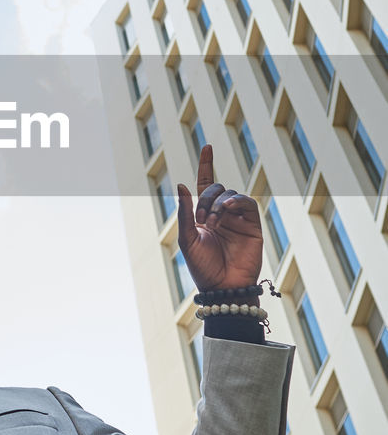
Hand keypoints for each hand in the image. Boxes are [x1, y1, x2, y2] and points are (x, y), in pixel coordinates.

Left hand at [176, 144, 262, 291]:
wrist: (222, 287)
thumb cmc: (202, 267)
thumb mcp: (187, 239)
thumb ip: (185, 212)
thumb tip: (182, 184)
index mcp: (203, 215)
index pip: (205, 184)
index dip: (206, 165)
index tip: (207, 147)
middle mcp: (221, 214)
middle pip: (215, 188)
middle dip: (206, 199)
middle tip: (202, 220)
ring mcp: (237, 218)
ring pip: (230, 194)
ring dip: (218, 204)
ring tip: (213, 223)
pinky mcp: (252, 225)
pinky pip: (247, 202)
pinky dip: (236, 201)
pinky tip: (227, 210)